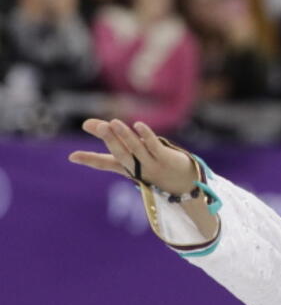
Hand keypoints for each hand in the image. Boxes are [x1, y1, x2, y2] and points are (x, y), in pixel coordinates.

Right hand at [69, 119, 197, 194]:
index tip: (71, 156)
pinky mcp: (166, 158)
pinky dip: (146, 136)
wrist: (185, 181)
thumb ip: (113, 138)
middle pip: (120, 154)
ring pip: (136, 149)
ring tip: (113, 122)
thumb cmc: (154, 165)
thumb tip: (89, 123)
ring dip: (124, 136)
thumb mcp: (132, 153)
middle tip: (98, 126)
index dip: (89, 160)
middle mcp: (137, 167)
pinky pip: (154, 146)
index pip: (105, 164)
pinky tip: (138, 125)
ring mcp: (152, 163)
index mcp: (126, 168)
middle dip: (109, 140)